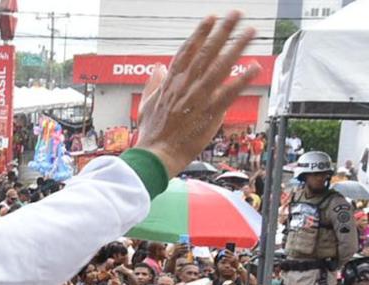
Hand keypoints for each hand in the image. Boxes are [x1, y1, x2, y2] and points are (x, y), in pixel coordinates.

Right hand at [135, 12, 259, 175]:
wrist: (156, 155)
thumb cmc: (150, 134)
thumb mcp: (146, 105)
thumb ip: (153, 84)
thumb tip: (158, 68)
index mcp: (171, 83)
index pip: (187, 52)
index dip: (200, 33)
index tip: (211, 18)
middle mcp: (186, 86)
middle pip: (207, 52)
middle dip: (222, 31)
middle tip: (236, 14)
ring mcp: (199, 98)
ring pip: (220, 67)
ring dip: (236, 48)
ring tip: (250, 31)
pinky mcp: (210, 113)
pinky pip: (229, 93)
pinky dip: (242, 80)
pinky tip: (254, 67)